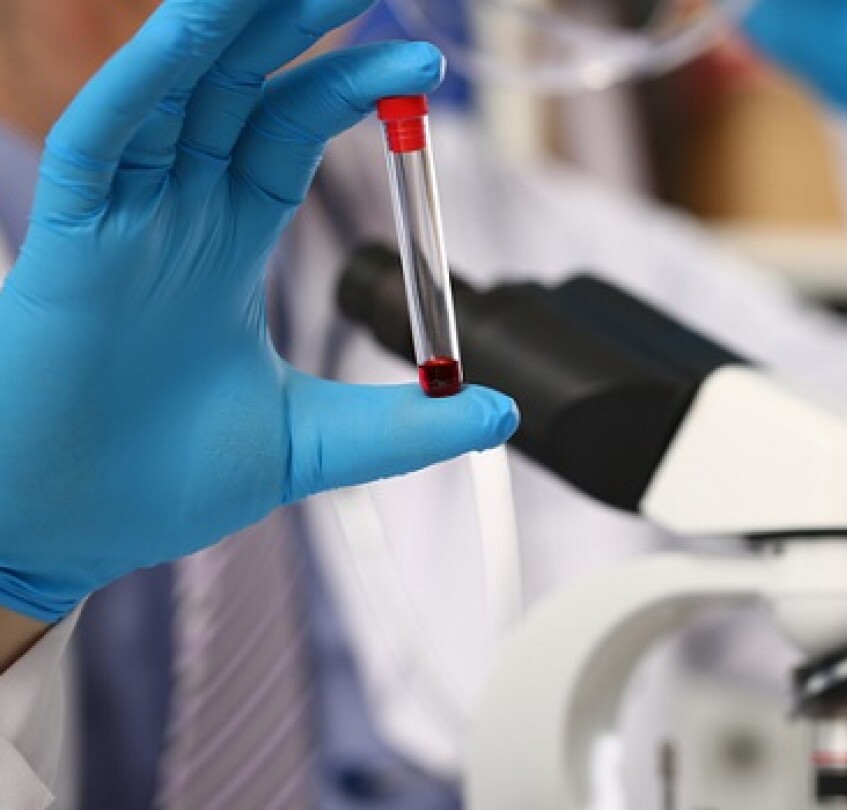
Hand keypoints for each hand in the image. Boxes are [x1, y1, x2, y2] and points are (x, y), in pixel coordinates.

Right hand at [0, 0, 518, 621]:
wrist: (62, 534)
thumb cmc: (156, 483)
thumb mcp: (310, 445)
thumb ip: (404, 429)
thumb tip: (497, 415)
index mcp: (226, 244)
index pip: (292, 131)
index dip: (351, 87)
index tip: (425, 65)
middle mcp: (175, 213)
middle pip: (243, 85)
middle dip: (301, 24)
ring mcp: (122, 217)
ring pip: (178, 89)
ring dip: (231, 25)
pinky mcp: (70, 239)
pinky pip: (108, 136)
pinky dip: (150, 78)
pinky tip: (197, 29)